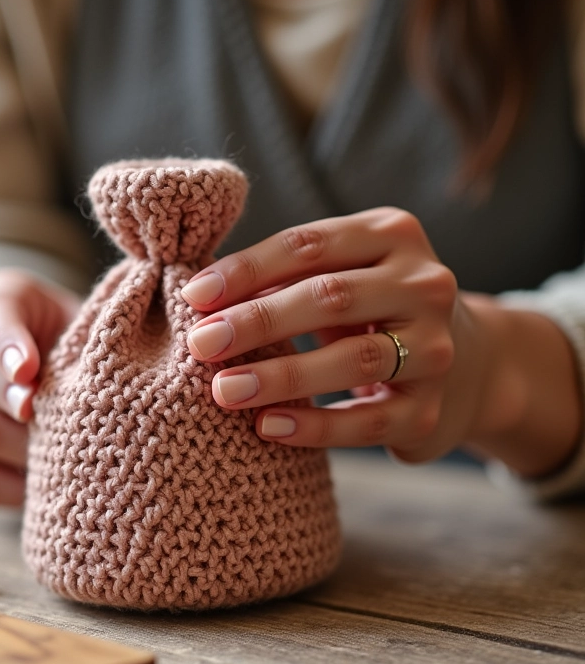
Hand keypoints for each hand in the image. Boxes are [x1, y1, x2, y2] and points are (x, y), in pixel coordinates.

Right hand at [0, 269, 79, 504]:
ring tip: (67, 456)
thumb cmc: (81, 343)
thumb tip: (95, 385)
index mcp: (1, 300)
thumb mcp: (89, 323)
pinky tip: (48, 485)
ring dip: (24, 451)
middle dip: (16, 404)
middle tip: (56, 423)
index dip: (7, 343)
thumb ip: (90, 335)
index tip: (29, 371)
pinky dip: (15, 488)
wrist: (52, 366)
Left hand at [180, 207, 580, 471]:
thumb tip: (199, 298)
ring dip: (282, 376)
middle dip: (258, 321)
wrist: (468, 365)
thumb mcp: (341, 277)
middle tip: (201, 344)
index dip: (247, 269)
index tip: (194, 296)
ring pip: (354, 359)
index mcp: (392, 236)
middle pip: (331, 296)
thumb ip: (284, 278)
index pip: (309, 244)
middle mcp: (425, 284)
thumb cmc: (374, 312)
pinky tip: (267, 427)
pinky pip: (367, 421)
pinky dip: (315, 426)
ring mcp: (435, 349)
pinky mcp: (430, 410)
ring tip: (224, 390)